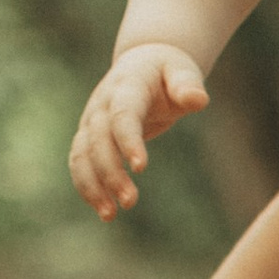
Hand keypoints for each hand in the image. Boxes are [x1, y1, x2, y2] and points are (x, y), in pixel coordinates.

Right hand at [71, 44, 208, 217]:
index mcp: (126, 86)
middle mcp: (101, 104)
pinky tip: (104, 210)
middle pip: (99, 140)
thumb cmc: (167, 70)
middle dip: (111, 172)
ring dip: (93, 186)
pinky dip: (87, 187)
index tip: (140, 168)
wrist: (141, 63)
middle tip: (131, 201)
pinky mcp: (88, 136)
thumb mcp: (181, 71)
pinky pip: (80, 163)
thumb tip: (198, 99)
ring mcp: (91, 120)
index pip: (123, 114)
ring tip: (110, 215)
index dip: (129, 140)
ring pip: (82, 155)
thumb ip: (187, 84)